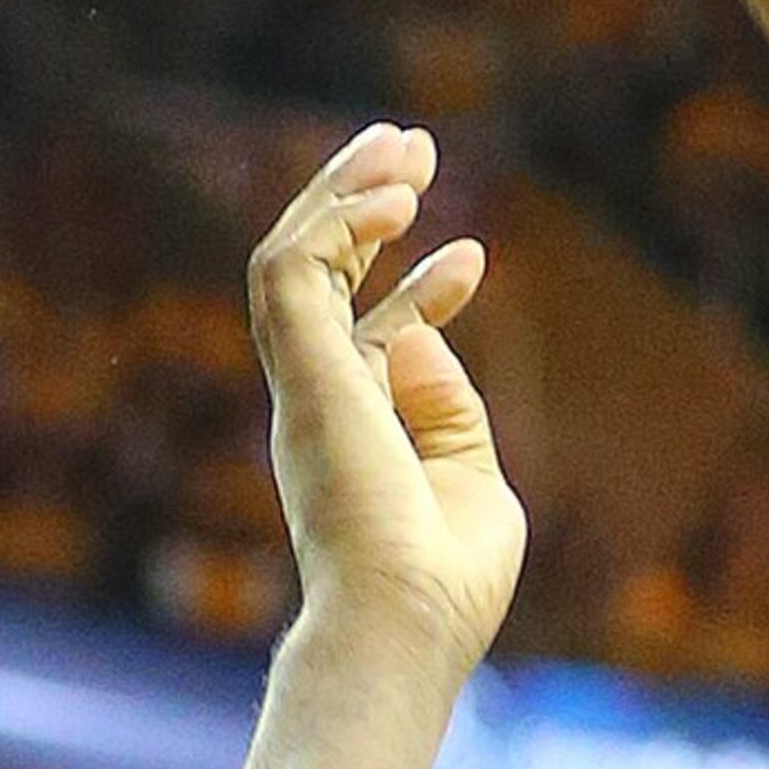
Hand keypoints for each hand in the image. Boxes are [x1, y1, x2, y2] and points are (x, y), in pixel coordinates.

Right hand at [249, 122, 525, 673]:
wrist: (402, 622)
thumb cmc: (442, 583)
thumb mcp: (470, 484)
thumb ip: (449, 413)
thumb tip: (420, 338)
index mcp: (356, 435)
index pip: (375, 340)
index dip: (422, 290)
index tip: (475, 252)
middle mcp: (317, 404)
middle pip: (323, 284)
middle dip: (361, 210)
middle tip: (413, 147)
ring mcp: (302, 388)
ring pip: (292, 263)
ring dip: (341, 197)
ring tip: (403, 146)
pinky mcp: (299, 373)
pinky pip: (293, 272)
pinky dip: (334, 222)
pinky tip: (391, 196)